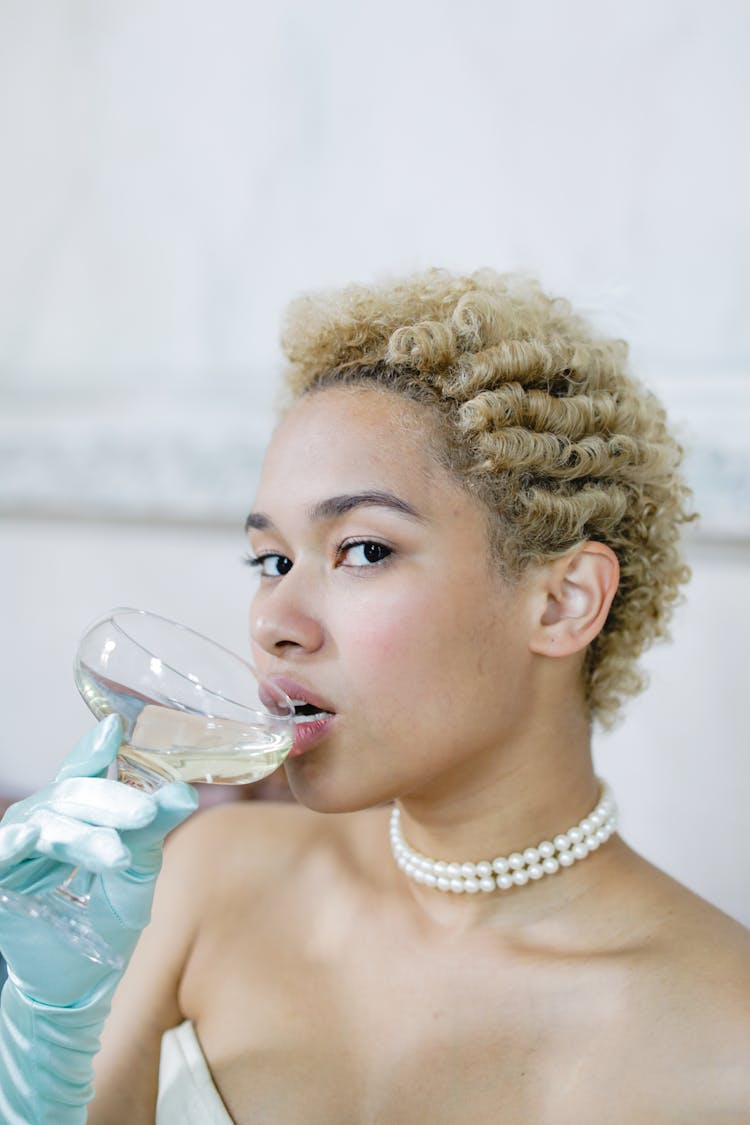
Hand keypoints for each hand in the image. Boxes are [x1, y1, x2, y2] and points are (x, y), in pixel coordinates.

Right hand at [0, 715, 197, 1004]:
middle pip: (73, 796)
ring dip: (85, 837)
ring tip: (117, 854)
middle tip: (145, 813)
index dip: (95, 749)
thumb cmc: (111, 913)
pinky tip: (30, 838)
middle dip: (111, 802)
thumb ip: (154, 827)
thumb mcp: (140, 865)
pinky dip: (14, 845)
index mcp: (75, 809)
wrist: (83, 979)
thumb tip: (185, 793)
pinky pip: (4, 855)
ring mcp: (18, 847)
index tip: (115, 727)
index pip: (84, 772)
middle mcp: (44, 819)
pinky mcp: (2, 880)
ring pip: (50, 826)